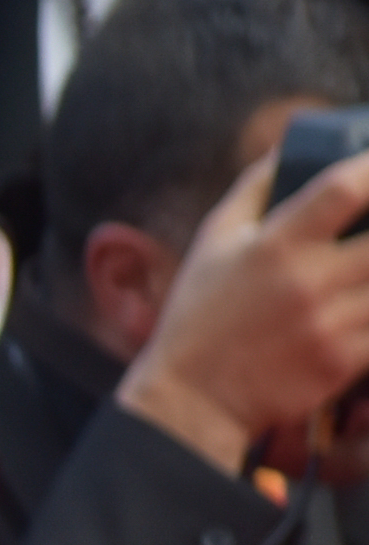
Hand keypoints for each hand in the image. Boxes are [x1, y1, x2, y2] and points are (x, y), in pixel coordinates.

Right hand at [119, 146, 368, 469]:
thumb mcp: (212, 241)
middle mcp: (308, 281)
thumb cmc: (200, 314)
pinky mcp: (344, 361)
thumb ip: (255, 189)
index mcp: (275, 245)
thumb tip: (289, 146)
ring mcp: (331, 323)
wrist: (192, 398)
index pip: (344, 189)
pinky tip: (368, 298)